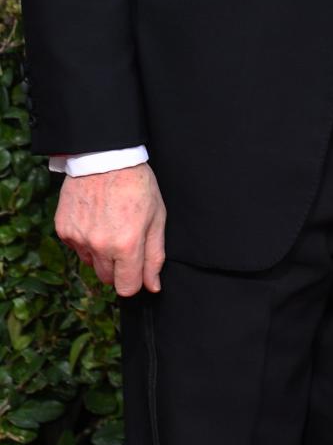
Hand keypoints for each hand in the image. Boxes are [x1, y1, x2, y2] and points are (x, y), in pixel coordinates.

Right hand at [54, 163, 165, 295]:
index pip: (127, 288)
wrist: (105, 156)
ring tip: (109, 225)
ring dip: (100, 253)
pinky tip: (94, 218)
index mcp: (127, 245)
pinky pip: (76, 248)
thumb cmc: (136, 184)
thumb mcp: (157, 216)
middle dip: (118, 267)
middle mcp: (100, 246)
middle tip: (125, 240)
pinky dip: (85, 239)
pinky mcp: (63, 229)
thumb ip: (155, 255)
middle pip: (107, 279)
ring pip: (91, 263)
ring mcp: (79, 238)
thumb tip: (152, 286)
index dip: (134, 281)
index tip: (137, 269)